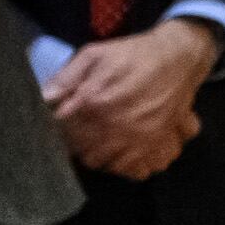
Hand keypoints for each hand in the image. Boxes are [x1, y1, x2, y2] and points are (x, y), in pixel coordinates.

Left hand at [46, 16, 221, 179]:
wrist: (180, 55)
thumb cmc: (133, 54)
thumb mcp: (94, 55)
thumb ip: (66, 77)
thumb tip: (44, 99)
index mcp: (95, 103)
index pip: (66, 136)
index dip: (63, 134)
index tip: (66, 126)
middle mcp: (118, 126)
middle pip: (89, 157)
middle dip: (83, 148)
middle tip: (87, 134)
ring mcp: (142, 139)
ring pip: (115, 167)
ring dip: (108, 159)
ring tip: (107, 144)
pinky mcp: (162, 143)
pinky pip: (145, 169)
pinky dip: (136, 166)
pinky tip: (132, 152)